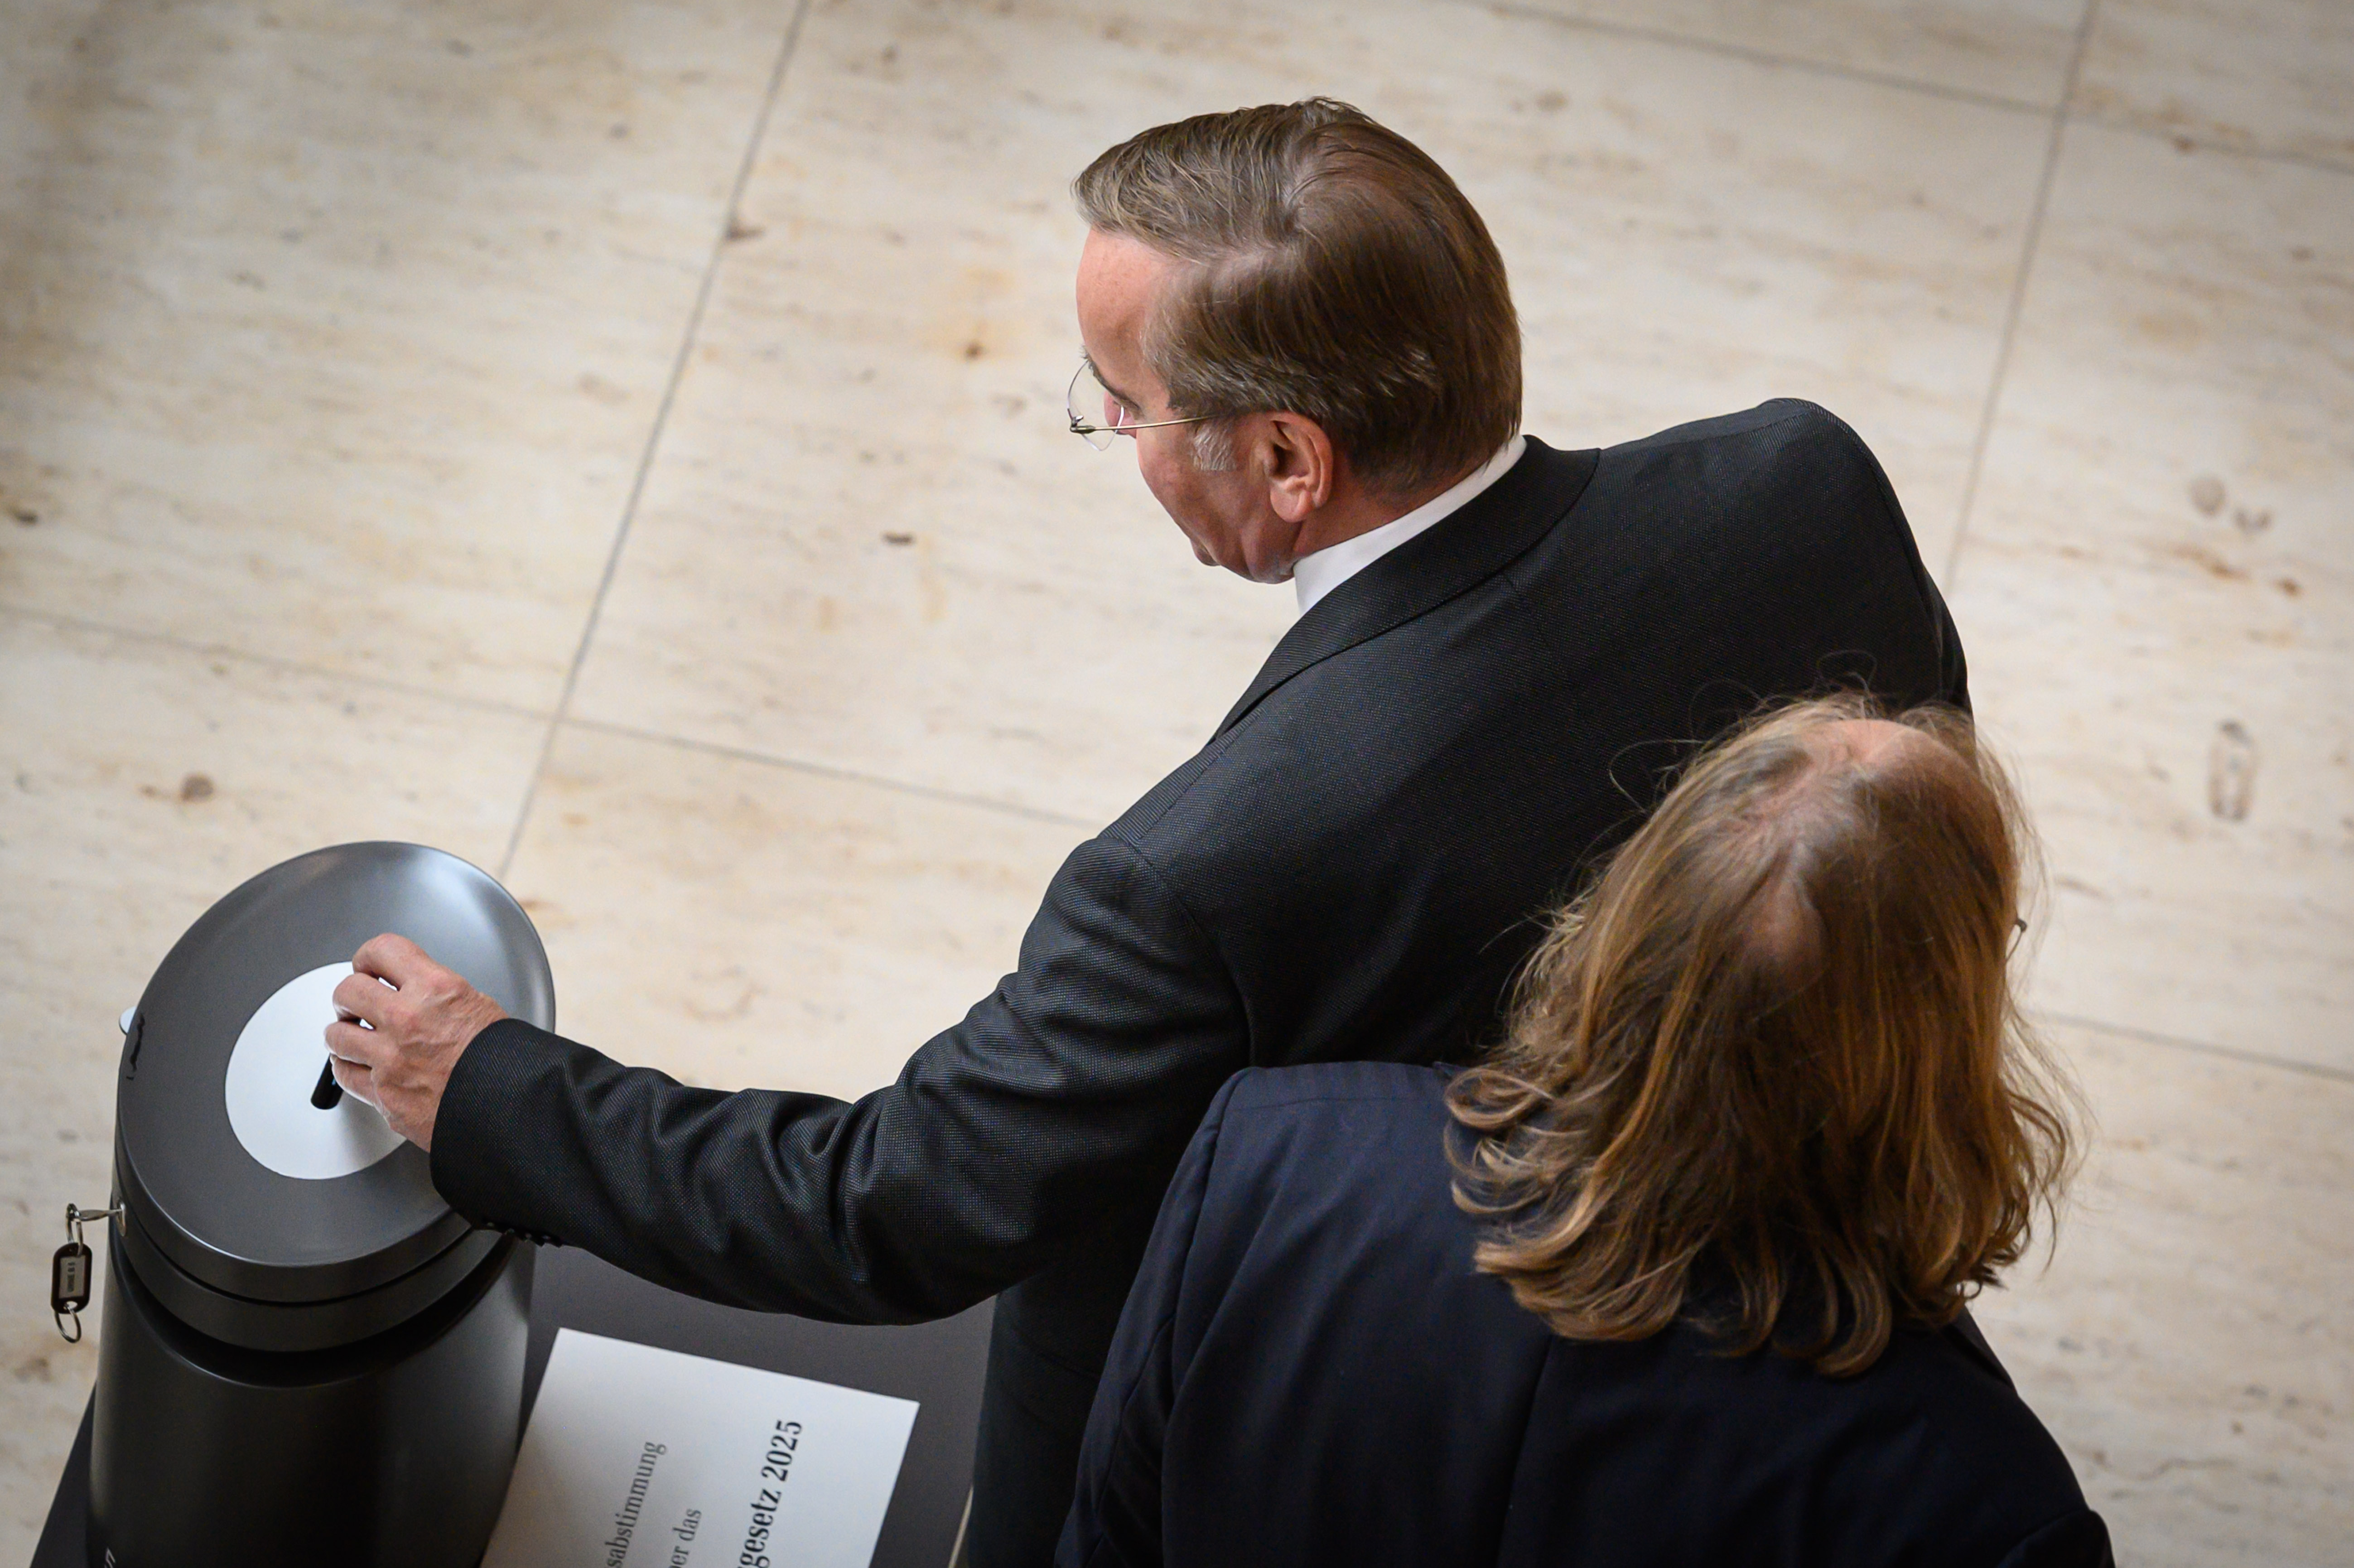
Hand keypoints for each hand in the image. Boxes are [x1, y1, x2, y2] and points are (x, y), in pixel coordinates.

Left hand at [324, 934, 507, 1151]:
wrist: (513, 1106)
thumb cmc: (503, 1060)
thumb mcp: (478, 1004)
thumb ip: (437, 994)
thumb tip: (411, 991)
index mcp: (437, 989)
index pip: (381, 950)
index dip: (369, 957)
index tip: (368, 966)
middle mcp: (408, 1019)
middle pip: (348, 990)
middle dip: (350, 997)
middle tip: (356, 1003)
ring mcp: (391, 1059)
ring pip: (336, 1034)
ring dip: (343, 1033)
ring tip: (354, 1036)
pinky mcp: (384, 1094)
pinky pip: (345, 1073)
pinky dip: (348, 1067)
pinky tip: (358, 1063)